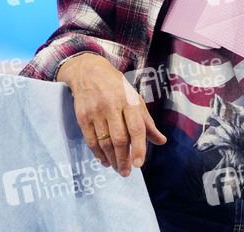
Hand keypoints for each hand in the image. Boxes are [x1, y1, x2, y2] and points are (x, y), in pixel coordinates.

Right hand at [58, 53, 166, 175]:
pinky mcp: (82, 116)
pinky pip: (90, 140)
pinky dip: (97, 154)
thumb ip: (146, 121)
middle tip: (126, 172)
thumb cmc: (116, 87)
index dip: (138, 147)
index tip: (138, 164)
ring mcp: (96, 111)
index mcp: (129, 101)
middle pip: (119, 138)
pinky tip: (104, 160)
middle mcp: (112, 105)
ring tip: (117, 168)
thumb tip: (161, 141)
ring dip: (111, 159)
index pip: (135, 127)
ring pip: (104, 142)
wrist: (89, 71)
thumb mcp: (134, 98)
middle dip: (123, 159)